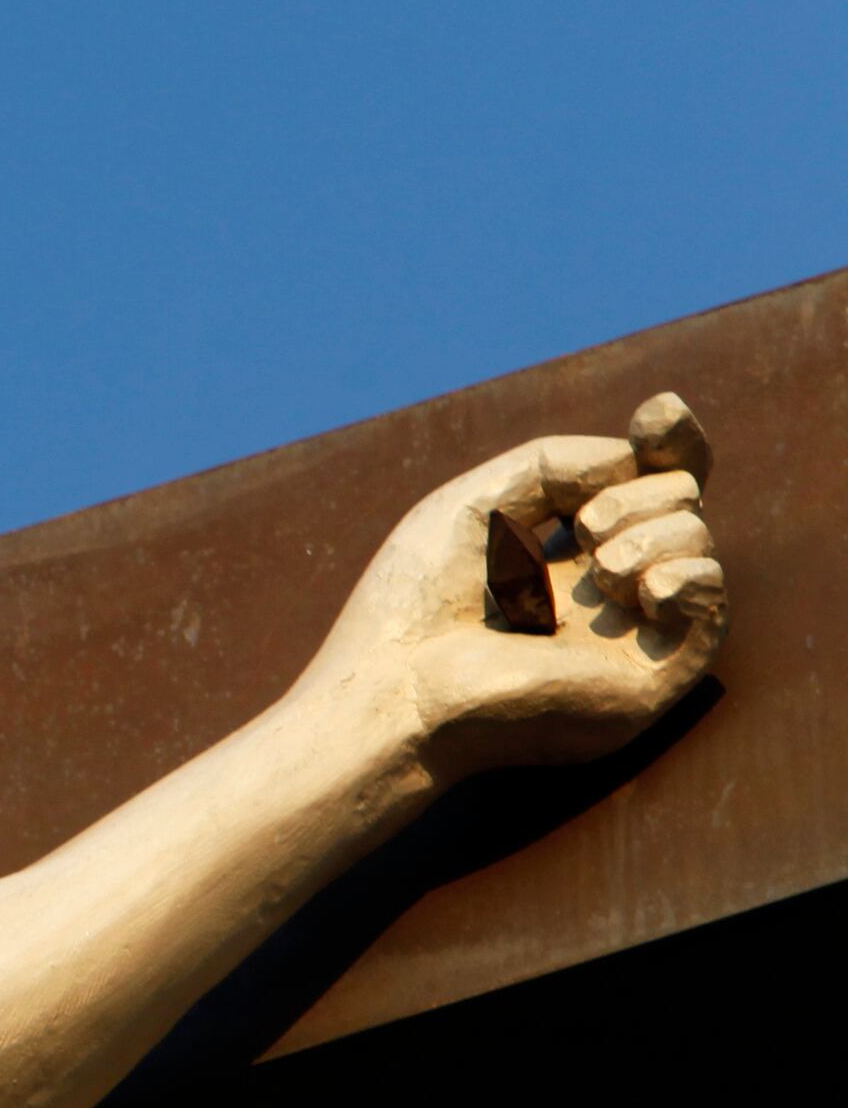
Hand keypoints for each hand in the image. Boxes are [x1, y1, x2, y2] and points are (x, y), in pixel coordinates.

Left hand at [306, 393, 728, 776]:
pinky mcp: (646, 682)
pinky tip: (647, 587)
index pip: (643, 489)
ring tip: (603, 566)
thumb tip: (633, 460)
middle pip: (677, 505)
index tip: (658, 414)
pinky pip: (712, 613)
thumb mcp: (477, 504)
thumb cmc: (414, 605)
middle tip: (586, 527)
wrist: (395, 693)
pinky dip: (693, 578)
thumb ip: (555, 463)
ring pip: (698, 548)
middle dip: (642, 494)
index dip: (667, 446)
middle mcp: (602, 598)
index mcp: (561, 559)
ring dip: (658, 534)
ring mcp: (627, 640)